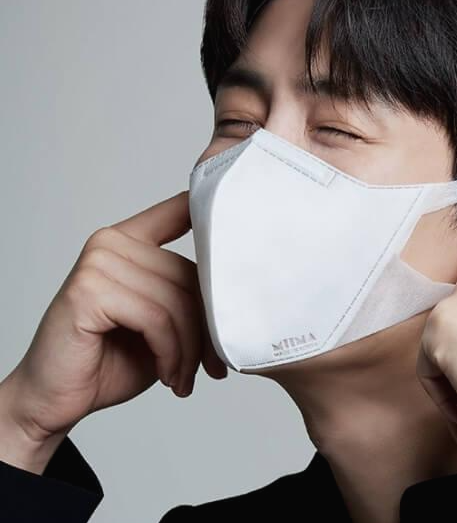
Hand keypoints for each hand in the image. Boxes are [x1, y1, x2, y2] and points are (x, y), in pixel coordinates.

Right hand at [0, 191, 226, 471]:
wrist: (59, 399)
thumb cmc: (112, 359)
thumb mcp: (160, 322)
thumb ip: (185, 294)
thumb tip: (239, 289)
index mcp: (128, 240)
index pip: (178, 211)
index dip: (211, 211)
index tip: (243, 216)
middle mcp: (110, 244)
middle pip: (191, 275)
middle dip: (208, 329)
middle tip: (213, 366)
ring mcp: (97, 263)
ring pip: (177, 302)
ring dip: (189, 350)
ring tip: (184, 376)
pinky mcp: (88, 292)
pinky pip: (156, 320)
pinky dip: (170, 354)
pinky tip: (167, 375)